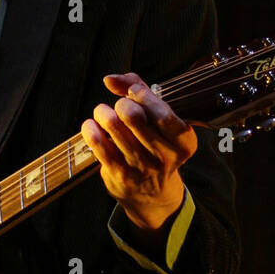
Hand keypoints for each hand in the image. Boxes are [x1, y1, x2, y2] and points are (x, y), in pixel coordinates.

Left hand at [81, 74, 197, 232]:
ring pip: (115, 129)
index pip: (163, 114)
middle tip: (120, 105)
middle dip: (122, 104)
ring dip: (103, 113)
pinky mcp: (120, 176)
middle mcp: (165, 157)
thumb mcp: (159, 121)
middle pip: (135, 117)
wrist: (152, 194)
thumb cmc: (155, 145)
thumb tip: (110, 79)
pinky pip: (100, 146)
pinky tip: (91, 125)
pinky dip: (91, 129)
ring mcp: (142, 168)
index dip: (143, 96)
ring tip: (102, 112)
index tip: (132, 90)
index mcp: (184, 142)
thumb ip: (140, 91)